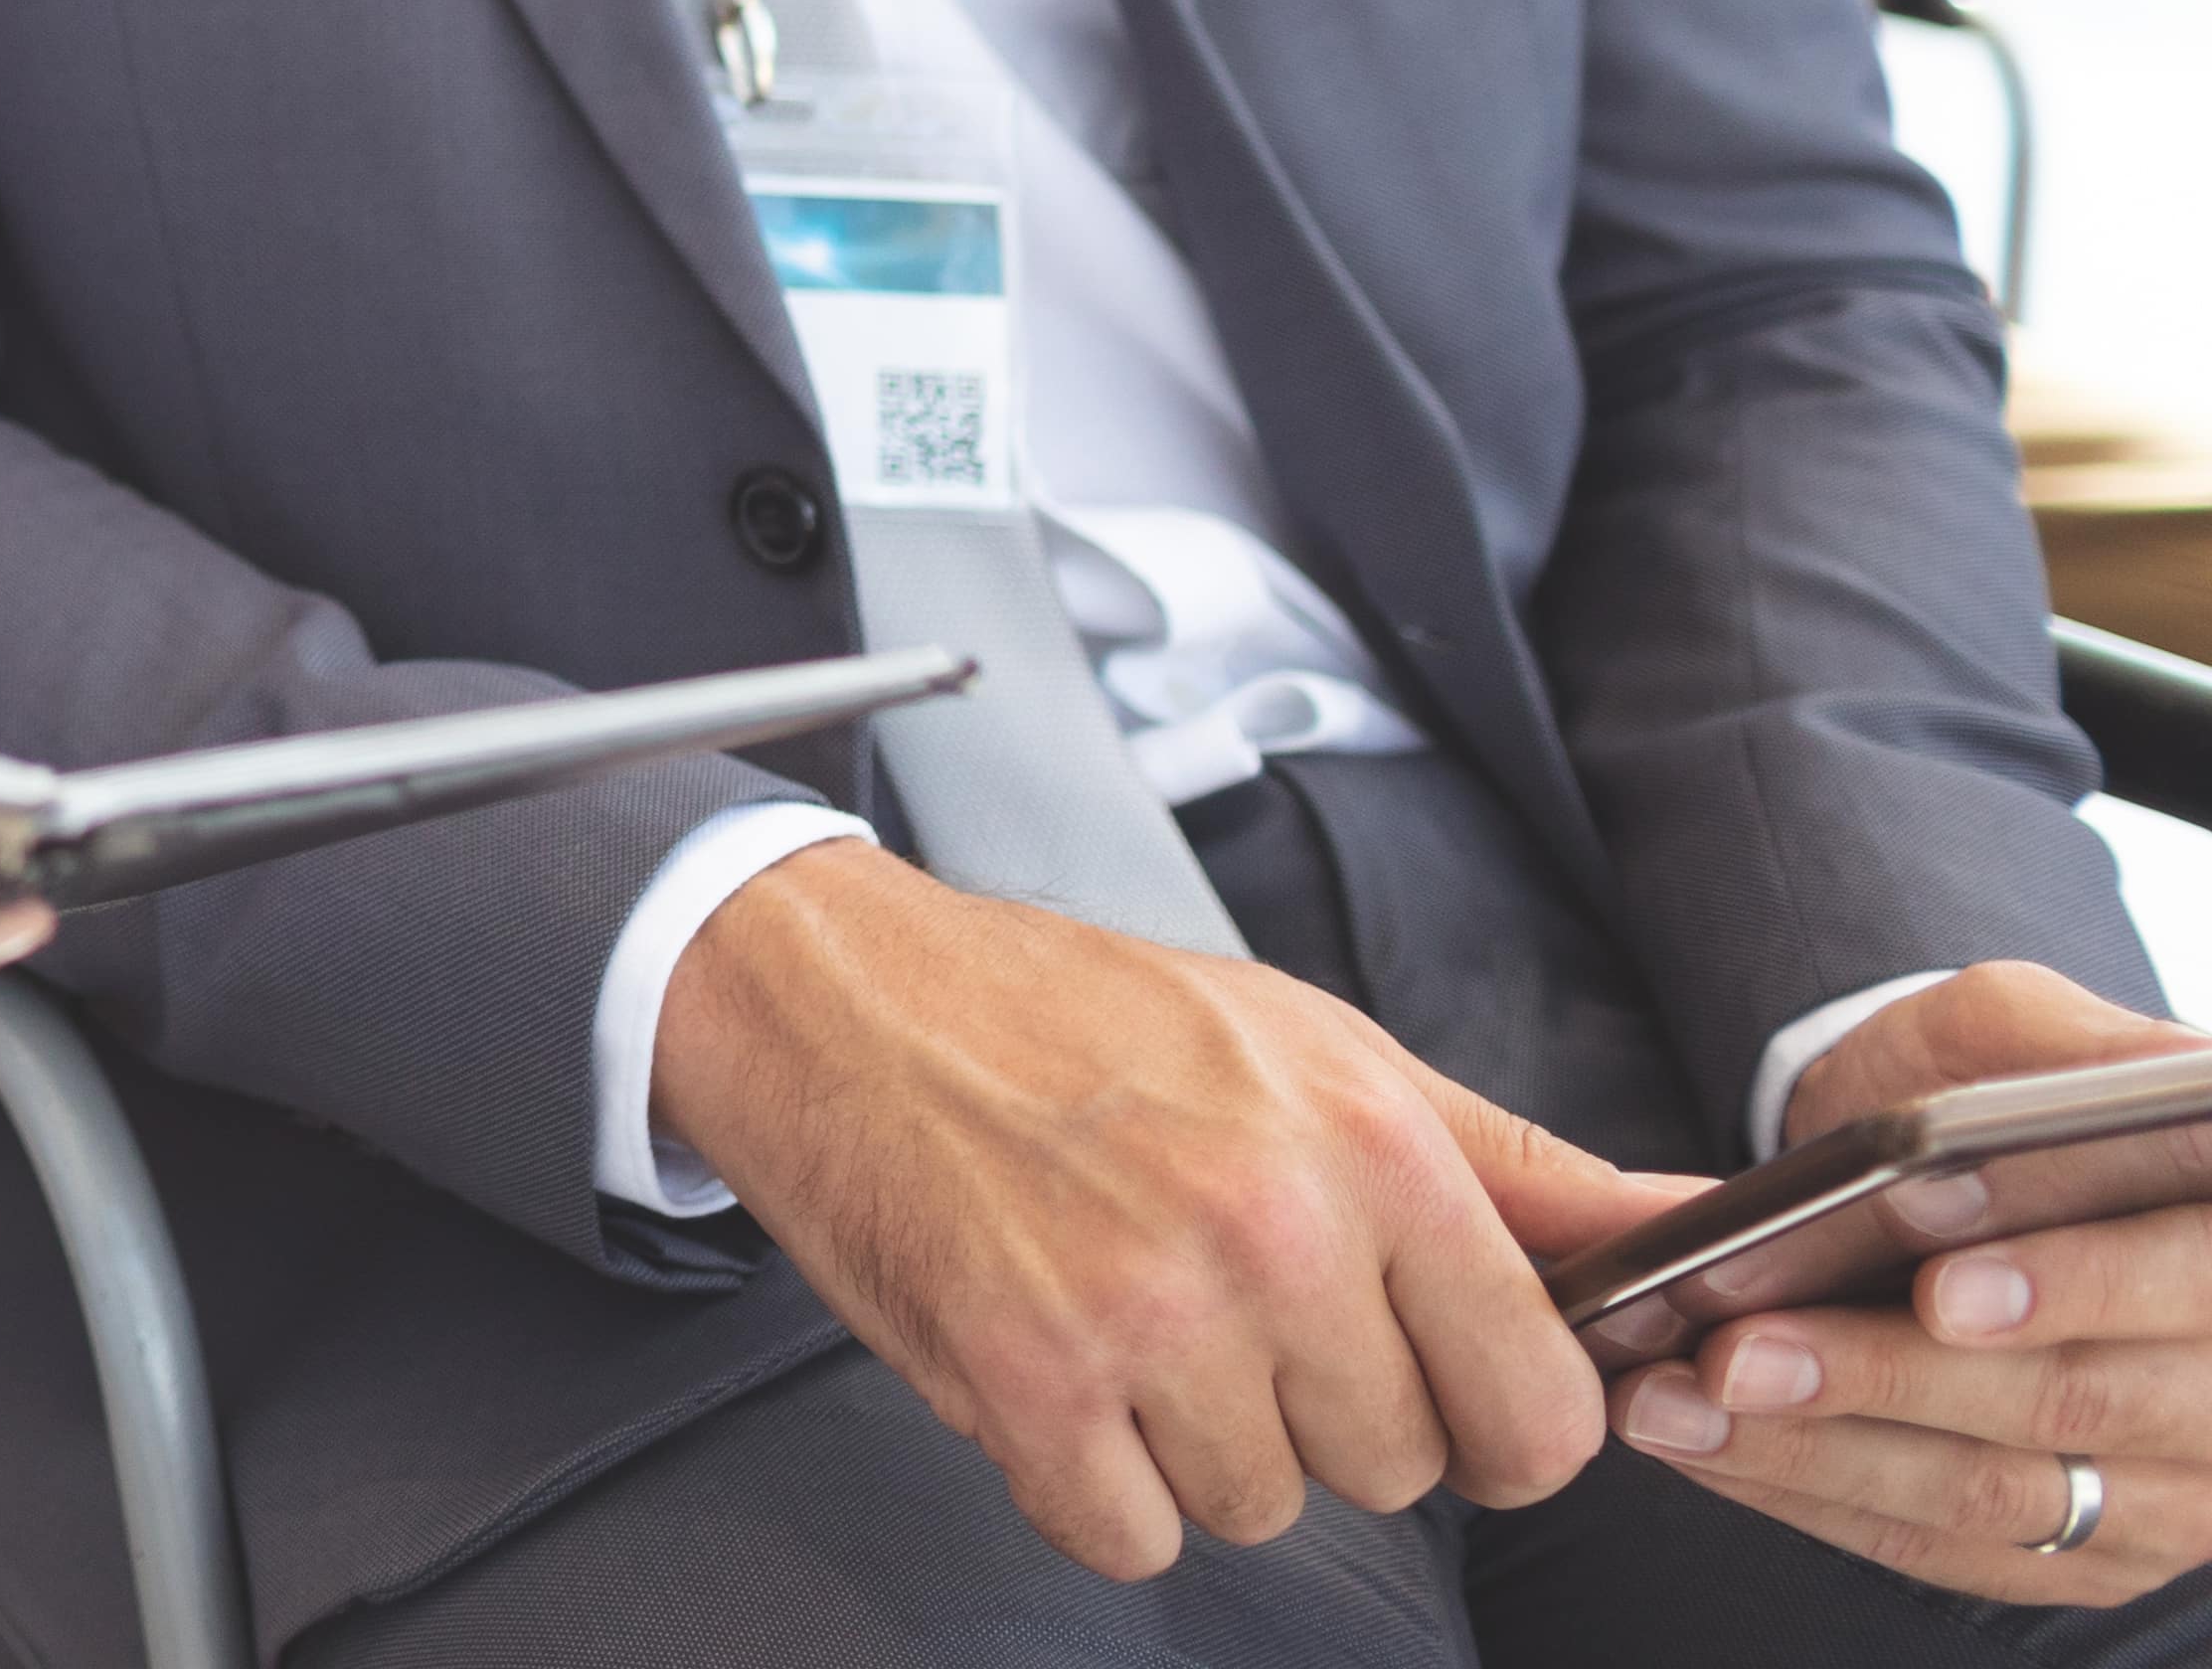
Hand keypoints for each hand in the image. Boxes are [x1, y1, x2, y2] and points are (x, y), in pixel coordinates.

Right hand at [651, 840, 1670, 1575]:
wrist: (834, 991)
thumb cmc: (1073, 1011)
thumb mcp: (1322, 1046)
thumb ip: (1515, 1166)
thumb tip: (1696, 1227)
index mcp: (1370, 1146)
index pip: (1542, 1410)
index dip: (1500, 1424)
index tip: (1441, 1387)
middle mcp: (1273, 1232)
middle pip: (1398, 1472)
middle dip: (1322, 1412)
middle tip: (1228, 1302)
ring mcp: (1147, 1315)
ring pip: (1262, 1509)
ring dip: (1198, 1444)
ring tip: (1130, 1313)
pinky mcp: (1026, 1383)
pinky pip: (1130, 1538)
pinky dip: (1092, 1481)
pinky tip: (1061, 1367)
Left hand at [1610, 960, 2211, 1600]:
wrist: (1966, 1170)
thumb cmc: (1991, 1086)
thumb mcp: (2017, 1030)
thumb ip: (2039, 1061)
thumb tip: (2037, 1123)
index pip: (2186, 1277)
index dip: (2072, 1290)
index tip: (1936, 1292)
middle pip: (2082, 1405)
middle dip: (1893, 1381)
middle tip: (1734, 1356)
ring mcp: (2185, 1489)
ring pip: (2006, 1495)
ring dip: (1824, 1454)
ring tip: (1674, 1403)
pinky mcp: (2098, 1554)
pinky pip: (1954, 1551)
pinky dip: (1818, 1499)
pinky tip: (1706, 1447)